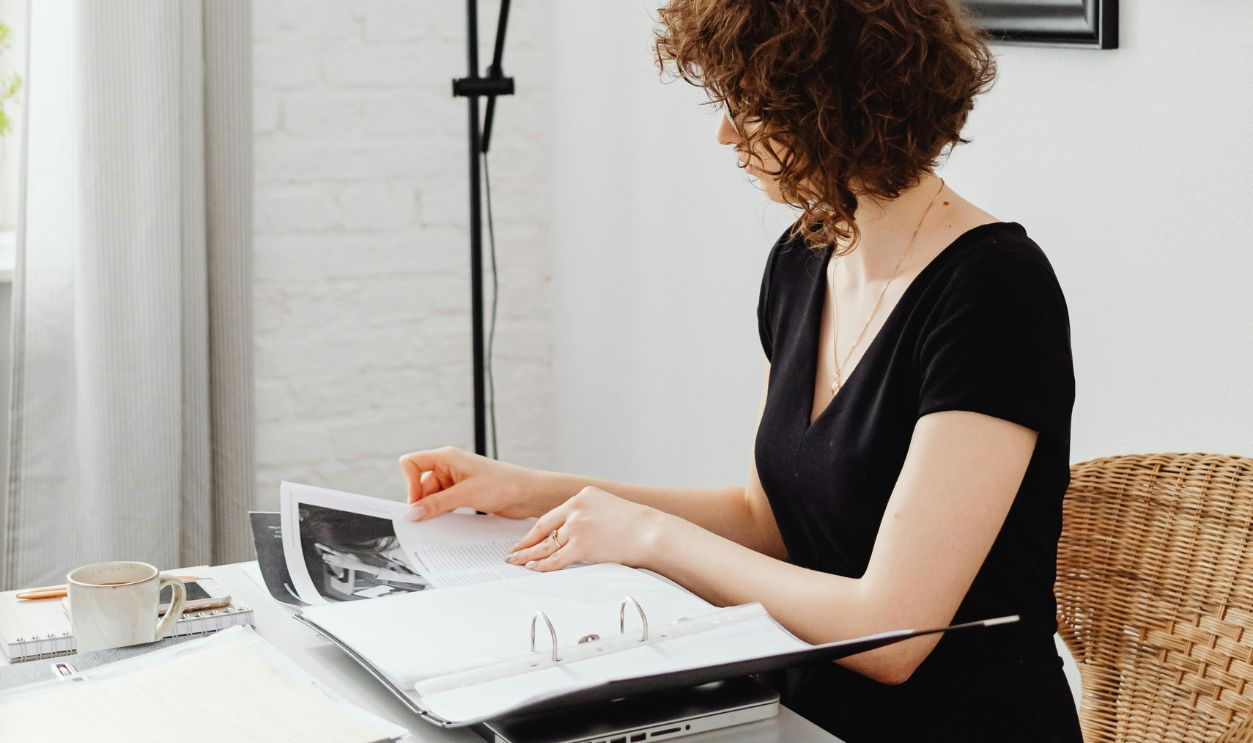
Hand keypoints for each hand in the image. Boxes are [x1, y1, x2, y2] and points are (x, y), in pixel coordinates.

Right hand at [399, 446, 555, 520]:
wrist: (528, 494)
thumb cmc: (502, 484)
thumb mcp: (465, 495)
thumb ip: (436, 504)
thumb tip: (411, 513)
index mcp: (446, 457)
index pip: (411, 463)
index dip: (409, 483)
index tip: (418, 502)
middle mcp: (448, 467)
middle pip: (420, 483)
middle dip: (422, 502)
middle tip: (428, 519)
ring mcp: (455, 480)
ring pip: (431, 496)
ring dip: (433, 509)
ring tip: (443, 520)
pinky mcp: (463, 493)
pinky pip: (443, 503)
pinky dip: (443, 512)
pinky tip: (449, 522)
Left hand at [504, 486, 669, 571]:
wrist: (651, 532)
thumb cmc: (637, 524)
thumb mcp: (610, 509)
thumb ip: (591, 516)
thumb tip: (576, 533)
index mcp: (583, 496)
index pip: (553, 515)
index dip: (537, 529)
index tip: (527, 538)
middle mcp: (577, 508)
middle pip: (544, 528)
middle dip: (526, 542)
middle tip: (513, 552)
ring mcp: (578, 526)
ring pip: (546, 544)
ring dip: (529, 555)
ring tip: (516, 562)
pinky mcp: (581, 545)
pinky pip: (556, 558)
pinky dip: (542, 565)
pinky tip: (532, 568)